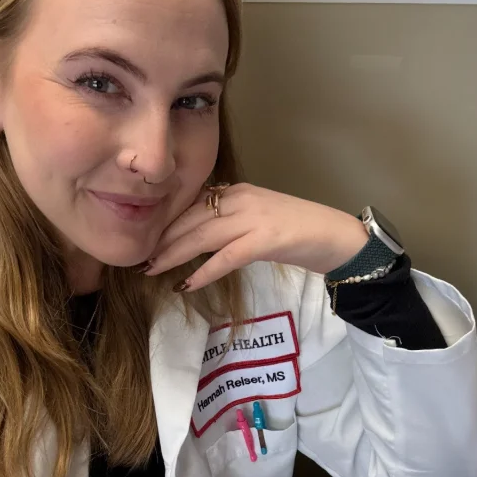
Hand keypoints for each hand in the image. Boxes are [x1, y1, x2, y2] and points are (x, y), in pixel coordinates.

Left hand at [145, 183, 368, 291]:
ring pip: (202, 236)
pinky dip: (204, 271)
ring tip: (153, 269)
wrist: (335, 236)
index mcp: (237, 192)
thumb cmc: (297, 231)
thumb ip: (228, 222)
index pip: (192, 206)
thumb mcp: (256, 218)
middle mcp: (241, 199)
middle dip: (163, 240)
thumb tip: (197, 237)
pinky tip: (186, 284)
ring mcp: (254, 218)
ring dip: (174, 255)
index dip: (167, 224)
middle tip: (141, 258)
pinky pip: (226, 257)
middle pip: (191, 220)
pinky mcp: (266, 239)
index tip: (147, 240)